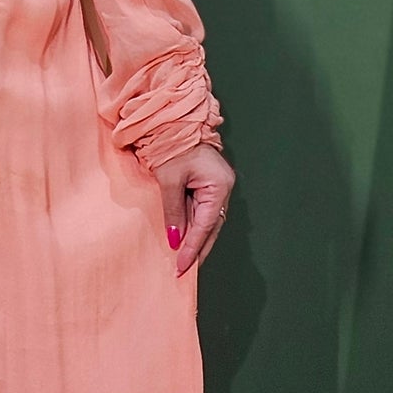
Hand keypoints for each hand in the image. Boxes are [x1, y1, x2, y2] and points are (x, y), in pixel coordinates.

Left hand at [154, 145, 233, 276]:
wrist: (173, 121)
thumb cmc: (172, 145)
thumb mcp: (169, 180)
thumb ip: (173, 211)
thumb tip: (174, 239)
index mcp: (219, 185)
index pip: (206, 225)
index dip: (193, 248)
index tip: (182, 267)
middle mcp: (223, 188)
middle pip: (211, 227)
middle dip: (197, 250)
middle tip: (183, 271)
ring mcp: (217, 187)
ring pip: (207, 222)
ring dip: (195, 240)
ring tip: (183, 262)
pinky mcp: (207, 186)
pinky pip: (201, 212)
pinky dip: (193, 227)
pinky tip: (184, 240)